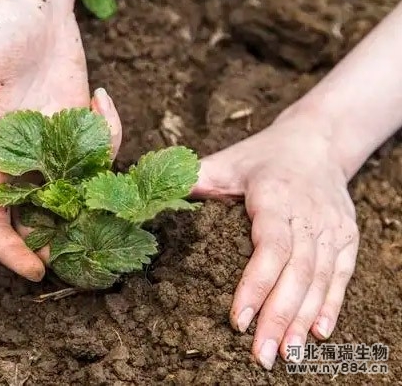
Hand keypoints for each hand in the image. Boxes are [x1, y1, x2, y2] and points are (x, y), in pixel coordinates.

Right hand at [0, 0, 121, 281]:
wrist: (34, 11)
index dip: (9, 248)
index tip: (35, 271)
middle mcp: (22, 158)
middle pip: (37, 215)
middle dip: (59, 237)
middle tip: (88, 252)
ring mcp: (56, 144)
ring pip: (75, 190)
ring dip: (94, 197)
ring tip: (112, 193)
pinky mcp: (82, 126)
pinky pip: (103, 148)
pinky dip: (111, 132)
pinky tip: (102, 98)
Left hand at [192, 108, 358, 368]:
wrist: (317, 141)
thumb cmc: (262, 156)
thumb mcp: (225, 161)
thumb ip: (192, 179)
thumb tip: (150, 200)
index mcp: (275, 195)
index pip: (269, 246)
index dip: (256, 284)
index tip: (239, 320)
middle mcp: (308, 213)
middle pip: (296, 271)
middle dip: (279, 316)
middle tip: (261, 355)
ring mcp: (332, 226)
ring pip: (320, 278)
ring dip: (303, 319)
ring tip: (287, 354)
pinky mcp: (346, 235)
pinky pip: (341, 274)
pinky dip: (331, 304)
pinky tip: (318, 333)